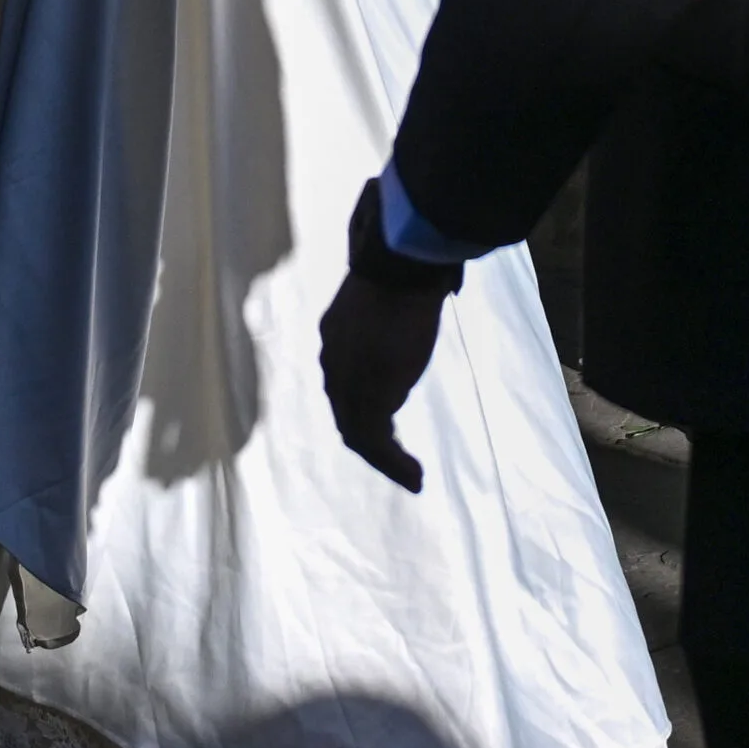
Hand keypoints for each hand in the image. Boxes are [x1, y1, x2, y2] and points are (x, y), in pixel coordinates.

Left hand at [318, 272, 447, 492]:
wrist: (399, 269)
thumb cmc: (405, 277)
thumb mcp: (391, 306)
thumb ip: (389, 329)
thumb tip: (404, 346)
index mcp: (336, 339)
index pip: (345, 386)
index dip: (367, 411)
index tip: (389, 431)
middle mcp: (333, 364)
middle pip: (347, 415)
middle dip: (374, 445)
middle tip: (402, 467)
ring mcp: (345, 381)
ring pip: (357, 433)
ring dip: (385, 461)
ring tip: (413, 478)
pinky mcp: (365, 395)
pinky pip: (373, 442)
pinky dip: (393, 464)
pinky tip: (415, 475)